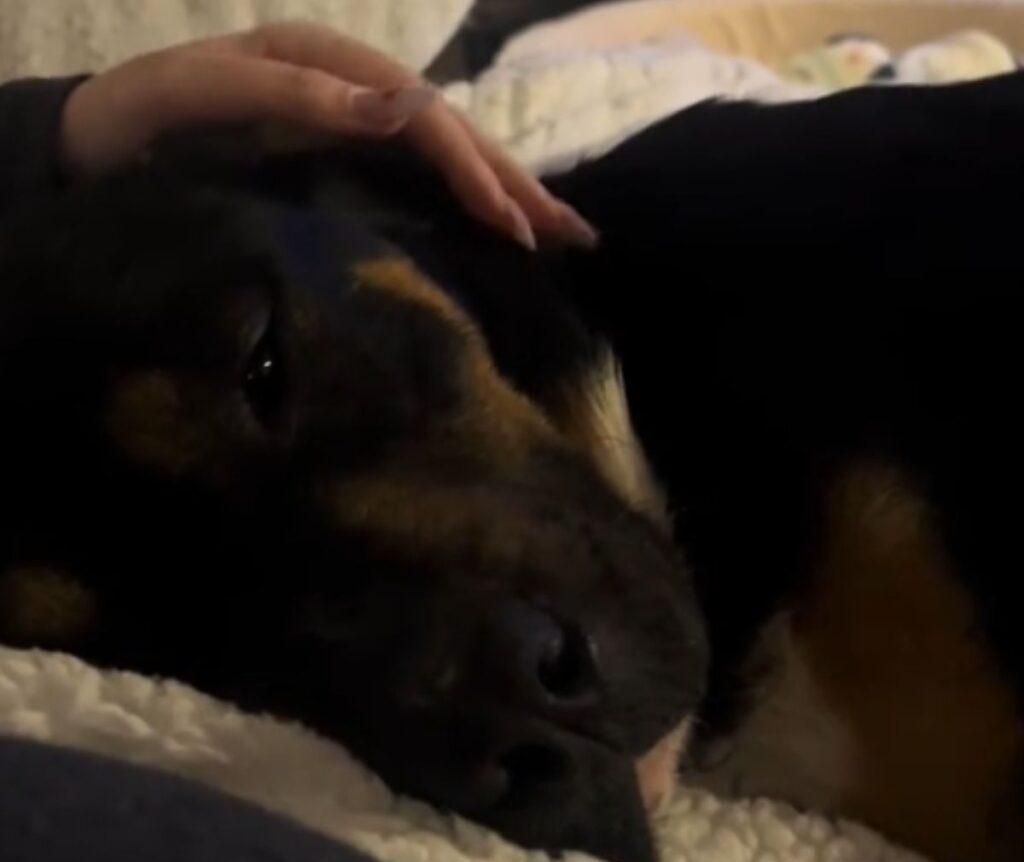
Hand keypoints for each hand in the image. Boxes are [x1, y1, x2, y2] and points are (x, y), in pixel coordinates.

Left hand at [60, 21, 597, 249]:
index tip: (512, 227)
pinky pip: (421, 173)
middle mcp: (351, 88)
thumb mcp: (206, 92)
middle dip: (516, 184)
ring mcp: (351, 119)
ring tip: (563, 231)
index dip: (472, 170)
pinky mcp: (344, 153)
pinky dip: (469, 197)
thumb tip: (403, 109)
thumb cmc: (142, 115)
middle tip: (575, 234)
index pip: (424, 119)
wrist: (102, 136)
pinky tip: (498, 219)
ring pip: (448, 151)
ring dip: (509, 191)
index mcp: (327, 66)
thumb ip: (296, 91)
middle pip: (453, 132)